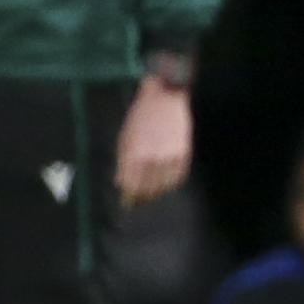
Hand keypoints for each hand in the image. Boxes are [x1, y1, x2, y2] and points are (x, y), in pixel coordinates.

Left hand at [117, 78, 192, 205]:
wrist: (164, 99)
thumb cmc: (139, 117)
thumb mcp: (124, 137)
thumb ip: (123, 162)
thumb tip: (120, 183)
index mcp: (133, 155)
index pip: (131, 185)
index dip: (129, 198)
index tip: (127, 204)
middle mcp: (151, 160)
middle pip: (147, 189)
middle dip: (142, 198)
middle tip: (139, 204)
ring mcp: (169, 158)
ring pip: (163, 185)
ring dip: (157, 193)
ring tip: (153, 196)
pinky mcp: (183, 154)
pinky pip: (178, 177)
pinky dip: (172, 184)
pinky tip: (167, 185)